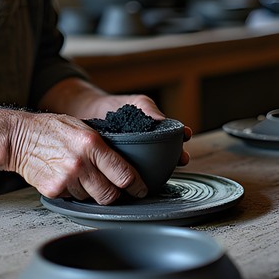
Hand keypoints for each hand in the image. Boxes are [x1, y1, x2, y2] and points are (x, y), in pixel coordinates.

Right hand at [7, 111, 147, 203]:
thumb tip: (124, 162)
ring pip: (91, 198)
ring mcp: (66, 179)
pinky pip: (72, 198)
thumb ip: (102, 145)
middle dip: (115, 195)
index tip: (140, 190)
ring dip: (91, 192)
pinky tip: (67, 177)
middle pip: (110, 195)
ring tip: (81, 175)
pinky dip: (73, 192)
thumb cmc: (51, 129)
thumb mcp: (82, 127)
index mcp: (92, 144)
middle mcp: (81, 164)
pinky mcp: (53, 190)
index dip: (136, 186)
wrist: (18, 138)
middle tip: (116, 190)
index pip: (124, 174)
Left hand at [72, 93, 192, 166]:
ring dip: (163, 168)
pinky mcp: (124, 164)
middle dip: (179, 155)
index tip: (186, 135)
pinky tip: (139, 175)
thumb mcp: (136, 103)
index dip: (183, 135)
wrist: (92, 113)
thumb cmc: (117, 106)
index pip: (175, 134)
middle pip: (170, 152)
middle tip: (183, 157)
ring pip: (155, 164)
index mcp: (156, 131)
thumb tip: (162, 119)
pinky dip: (138, 173)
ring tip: (167, 169)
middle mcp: (150, 145)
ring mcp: (138, 156)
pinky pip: (133, 169)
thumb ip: (149, 108)